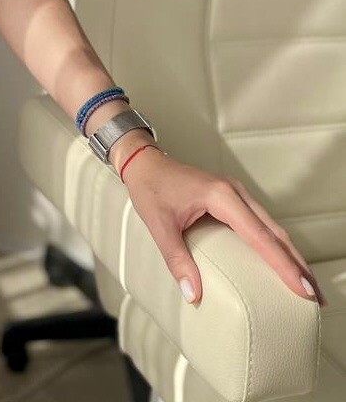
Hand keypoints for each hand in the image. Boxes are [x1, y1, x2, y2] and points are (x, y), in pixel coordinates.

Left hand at [121, 143, 326, 306]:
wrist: (144, 162)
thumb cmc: (150, 189)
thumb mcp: (158, 226)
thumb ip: (176, 259)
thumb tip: (193, 294)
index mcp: (221, 196)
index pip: (260, 236)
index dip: (283, 265)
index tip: (303, 289)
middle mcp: (235, 192)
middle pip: (276, 232)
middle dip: (297, 264)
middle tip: (315, 296)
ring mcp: (236, 192)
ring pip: (273, 226)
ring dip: (291, 254)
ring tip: (306, 284)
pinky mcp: (233, 196)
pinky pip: (262, 222)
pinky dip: (277, 243)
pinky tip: (283, 261)